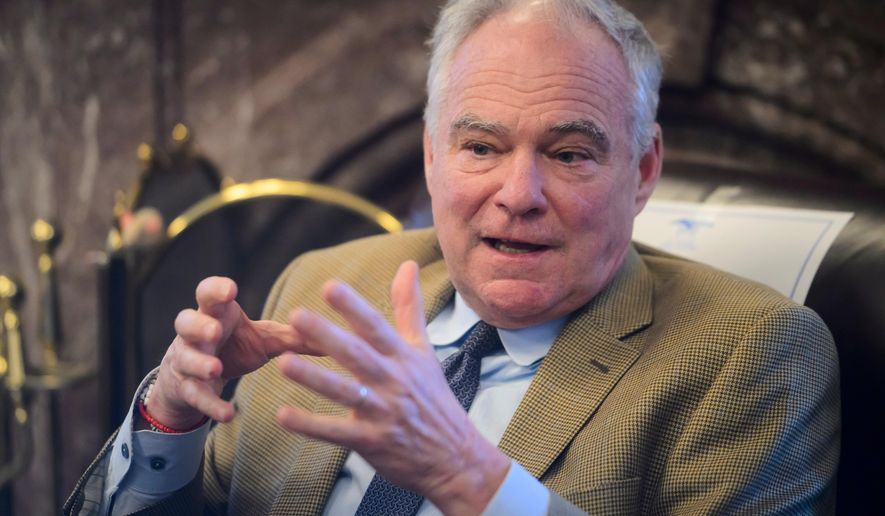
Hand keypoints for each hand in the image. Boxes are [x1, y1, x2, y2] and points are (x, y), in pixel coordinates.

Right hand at [149, 277, 313, 428]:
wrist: (200, 378)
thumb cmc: (235, 346)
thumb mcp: (265, 339)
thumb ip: (296, 336)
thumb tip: (339, 336)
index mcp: (216, 313)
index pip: (207, 293)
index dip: (216, 289)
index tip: (231, 290)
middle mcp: (196, 333)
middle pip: (186, 321)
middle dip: (199, 325)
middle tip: (216, 330)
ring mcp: (187, 360)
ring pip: (184, 358)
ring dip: (199, 363)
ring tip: (215, 369)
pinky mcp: (187, 388)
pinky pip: (195, 395)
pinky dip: (210, 404)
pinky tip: (228, 414)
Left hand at [276, 261, 510, 513]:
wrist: (455, 457)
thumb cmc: (434, 400)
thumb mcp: (424, 351)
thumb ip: (409, 308)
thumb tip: (407, 265)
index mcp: (403, 357)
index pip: (377, 327)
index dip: (354, 308)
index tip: (331, 287)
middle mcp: (394, 382)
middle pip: (358, 355)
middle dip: (327, 336)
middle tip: (297, 316)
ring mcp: (383, 413)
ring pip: (345, 393)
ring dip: (314, 378)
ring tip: (284, 363)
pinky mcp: (372, 442)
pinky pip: (336, 432)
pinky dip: (310, 425)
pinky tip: (283, 414)